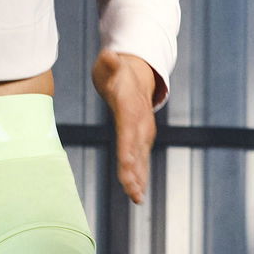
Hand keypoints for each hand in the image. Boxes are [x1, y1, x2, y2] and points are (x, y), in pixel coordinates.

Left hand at [91, 49, 156, 204]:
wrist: (136, 73)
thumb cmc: (117, 70)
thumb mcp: (110, 63)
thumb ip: (109, 62)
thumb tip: (109, 55)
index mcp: (130, 107)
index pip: (128, 130)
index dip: (128, 148)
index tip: (127, 165)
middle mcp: (140, 123)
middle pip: (136, 149)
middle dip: (135, 171)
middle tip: (132, 191)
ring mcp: (143, 131)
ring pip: (141, 158)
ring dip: (139, 179)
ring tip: (136, 199)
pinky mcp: (141, 138)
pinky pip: (141, 159)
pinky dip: (140, 176)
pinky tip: (137, 194)